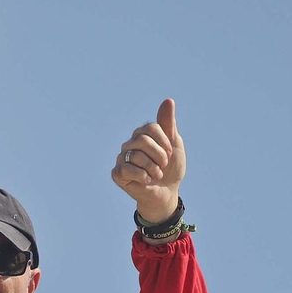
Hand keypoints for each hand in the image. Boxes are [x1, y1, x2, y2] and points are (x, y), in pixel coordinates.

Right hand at [111, 99, 185, 225]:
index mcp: (142, 134)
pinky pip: (127, 170)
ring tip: (156, 175)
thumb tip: (168, 100)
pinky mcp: (117, 174)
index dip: (164, 142)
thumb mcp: (174, 144)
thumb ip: (168, 123)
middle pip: (143, 140)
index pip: (151, 128)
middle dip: (159, 155)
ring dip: (153, 168)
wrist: (167, 192)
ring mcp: (122, 158)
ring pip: (136, 156)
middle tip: (163, 165)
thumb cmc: (171, 169)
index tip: (169, 153)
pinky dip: (142, 177)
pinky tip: (146, 181)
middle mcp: (130, 144)